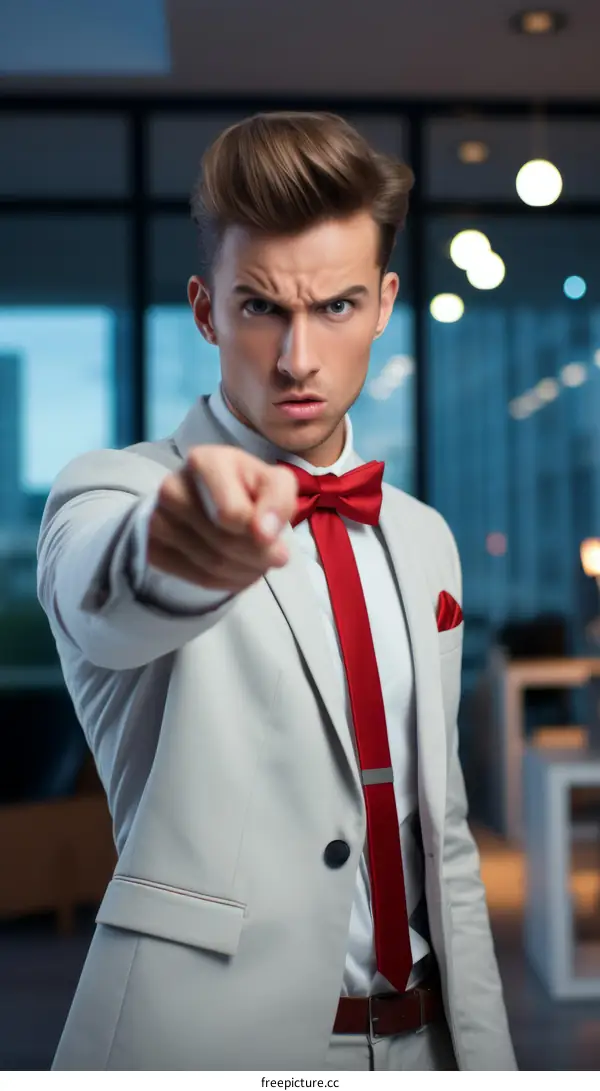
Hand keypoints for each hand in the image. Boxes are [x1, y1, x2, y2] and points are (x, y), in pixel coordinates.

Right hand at [147, 445, 298, 590]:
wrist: (210, 500)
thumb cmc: (247, 488)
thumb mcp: (274, 484)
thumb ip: (278, 501)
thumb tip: (264, 535)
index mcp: (205, 461)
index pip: (232, 513)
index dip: (259, 532)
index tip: (273, 536)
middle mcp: (173, 486)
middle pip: (224, 541)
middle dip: (258, 556)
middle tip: (275, 556)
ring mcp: (157, 518)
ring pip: (211, 563)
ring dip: (246, 572)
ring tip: (257, 562)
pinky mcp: (152, 547)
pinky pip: (196, 578)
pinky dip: (226, 582)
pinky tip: (237, 570)